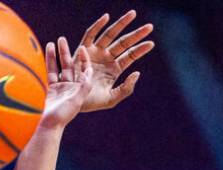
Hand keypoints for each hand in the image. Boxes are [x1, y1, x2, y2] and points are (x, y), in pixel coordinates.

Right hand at [40, 11, 153, 128]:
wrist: (71, 101)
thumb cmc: (90, 102)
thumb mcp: (111, 99)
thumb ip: (125, 89)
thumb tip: (137, 73)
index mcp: (114, 68)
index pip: (130, 55)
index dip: (140, 49)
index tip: (151, 43)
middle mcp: (106, 58)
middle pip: (124, 42)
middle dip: (136, 34)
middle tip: (149, 27)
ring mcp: (95, 52)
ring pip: (110, 35)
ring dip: (121, 24)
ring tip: (133, 14)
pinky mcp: (83, 49)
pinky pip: (90, 34)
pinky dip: (98, 25)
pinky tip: (107, 17)